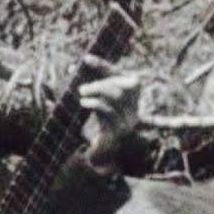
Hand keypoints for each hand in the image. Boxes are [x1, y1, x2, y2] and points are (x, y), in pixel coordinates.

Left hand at [78, 54, 140, 174]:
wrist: (103, 154)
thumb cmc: (101, 124)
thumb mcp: (99, 102)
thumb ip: (93, 85)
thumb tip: (78, 65)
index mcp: (132, 98)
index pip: (122, 75)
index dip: (104, 65)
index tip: (86, 58)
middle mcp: (135, 108)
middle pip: (123, 85)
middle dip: (102, 81)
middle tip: (83, 87)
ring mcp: (130, 120)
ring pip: (116, 96)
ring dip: (97, 90)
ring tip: (82, 93)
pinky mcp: (120, 131)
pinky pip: (109, 110)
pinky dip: (94, 103)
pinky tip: (83, 103)